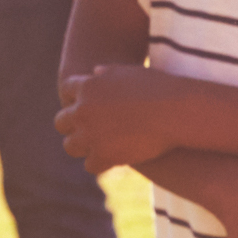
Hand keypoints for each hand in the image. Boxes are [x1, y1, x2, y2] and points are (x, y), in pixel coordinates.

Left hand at [52, 62, 177, 174]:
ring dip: (83, 147)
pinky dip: (100, 164)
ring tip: (97, 149)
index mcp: (87, 86)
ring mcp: (91, 135)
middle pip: (61, 122)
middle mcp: (83, 110)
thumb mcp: (130, 72)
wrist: (176, 112)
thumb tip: (95, 72)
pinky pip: (90, 165)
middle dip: (72, 126)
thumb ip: (108, 72)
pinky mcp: (104, 155)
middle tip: (86, 131)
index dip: (75, 98)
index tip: (85, 104)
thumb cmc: (159, 88)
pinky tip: (112, 161)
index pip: (67, 91)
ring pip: (71, 146)